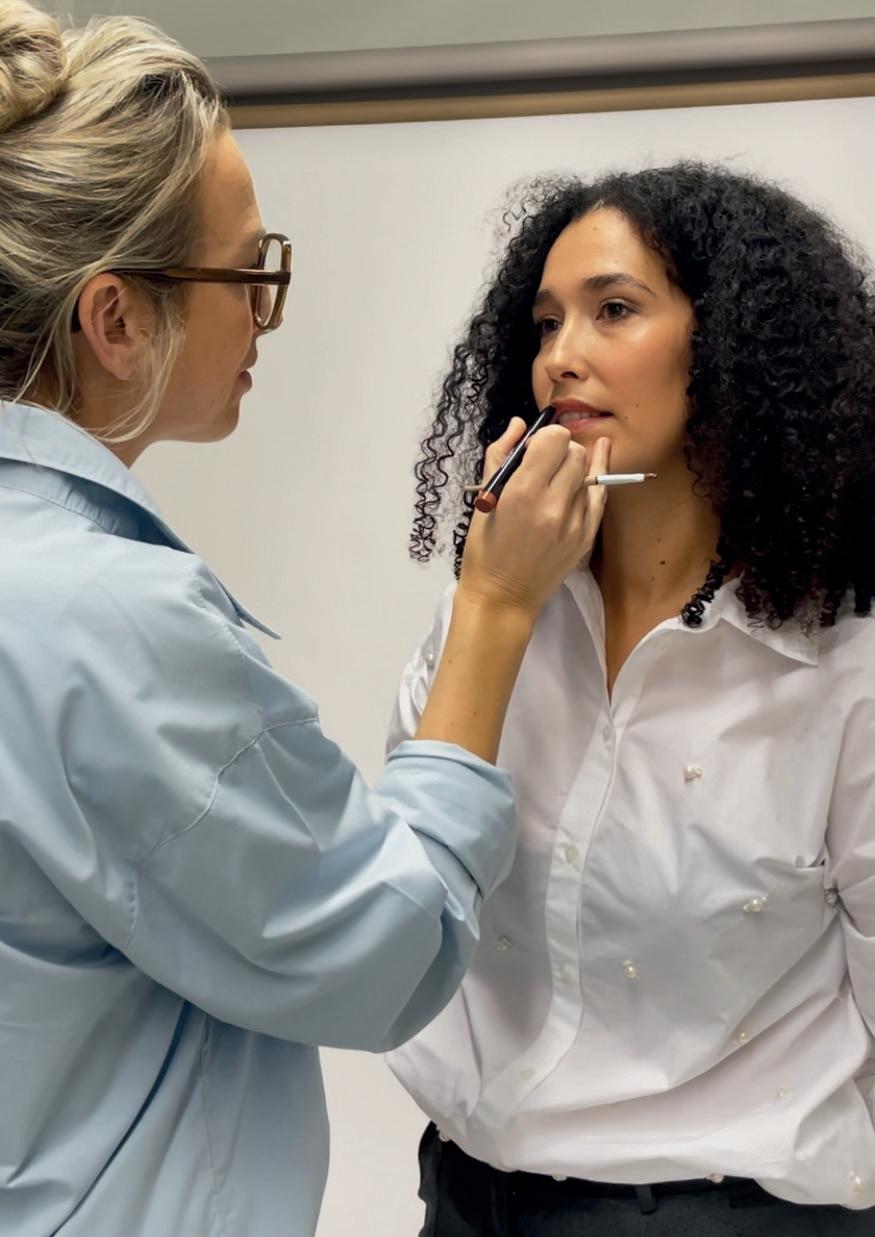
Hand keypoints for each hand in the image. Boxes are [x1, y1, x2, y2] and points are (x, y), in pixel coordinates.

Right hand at [458, 418, 610, 618]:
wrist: (503, 596)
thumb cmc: (485, 548)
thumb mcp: (484, 499)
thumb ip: (501, 455)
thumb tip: (518, 425)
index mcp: (523, 492)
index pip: (555, 439)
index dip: (545, 438)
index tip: (535, 448)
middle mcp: (553, 505)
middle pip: (575, 453)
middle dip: (561, 451)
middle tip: (545, 463)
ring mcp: (574, 523)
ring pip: (589, 472)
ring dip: (575, 467)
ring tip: (559, 474)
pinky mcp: (586, 537)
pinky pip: (598, 496)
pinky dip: (592, 482)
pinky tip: (596, 464)